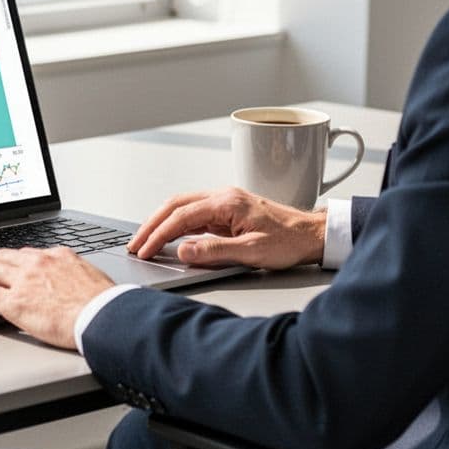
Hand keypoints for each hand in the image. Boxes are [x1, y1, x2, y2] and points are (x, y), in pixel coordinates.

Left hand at [0, 246, 114, 349]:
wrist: (103, 316)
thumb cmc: (105, 305)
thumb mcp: (92, 279)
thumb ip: (75, 277)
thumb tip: (74, 286)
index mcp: (58, 256)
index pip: (28, 254)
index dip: (13, 262)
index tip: (8, 268)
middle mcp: (38, 262)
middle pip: (3, 258)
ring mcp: (24, 280)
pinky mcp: (15, 301)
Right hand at [127, 187, 326, 269]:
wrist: (313, 235)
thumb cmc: (289, 241)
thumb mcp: (253, 251)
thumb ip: (215, 251)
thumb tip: (183, 250)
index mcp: (227, 202)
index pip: (181, 216)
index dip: (159, 234)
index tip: (145, 250)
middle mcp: (223, 197)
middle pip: (175, 205)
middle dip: (151, 224)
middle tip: (135, 244)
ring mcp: (225, 203)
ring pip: (182, 207)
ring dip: (161, 223)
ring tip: (145, 241)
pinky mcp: (228, 212)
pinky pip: (195, 215)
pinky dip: (176, 225)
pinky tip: (170, 237)